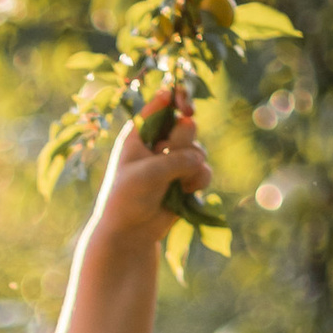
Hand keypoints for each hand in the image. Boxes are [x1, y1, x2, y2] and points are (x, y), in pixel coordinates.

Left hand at [93, 85, 209, 245]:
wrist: (129, 233)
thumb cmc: (128, 198)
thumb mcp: (149, 173)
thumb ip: (177, 157)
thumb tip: (200, 157)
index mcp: (140, 132)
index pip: (163, 101)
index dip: (179, 99)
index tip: (187, 109)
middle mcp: (158, 142)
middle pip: (187, 125)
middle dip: (184, 142)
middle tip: (169, 157)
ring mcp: (173, 161)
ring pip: (198, 149)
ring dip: (192, 166)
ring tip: (178, 183)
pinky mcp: (185, 179)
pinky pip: (204, 169)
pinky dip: (199, 180)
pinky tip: (186, 192)